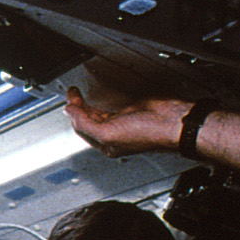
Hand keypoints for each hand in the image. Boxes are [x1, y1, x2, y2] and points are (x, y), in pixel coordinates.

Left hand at [64, 87, 191, 158]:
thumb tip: (70, 112)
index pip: (82, 129)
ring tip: (77, 94)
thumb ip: (86, 123)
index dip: (74, 115)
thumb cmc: (146, 134)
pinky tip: (94, 97)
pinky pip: (109, 106)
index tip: (69, 102)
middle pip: (88, 120)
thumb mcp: (108, 133)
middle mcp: (113, 135)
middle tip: (72, 94)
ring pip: (97, 113)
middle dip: (78, 108)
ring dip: (86, 104)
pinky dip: (99, 101)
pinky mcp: (130, 111)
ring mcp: (122, 122)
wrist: (170, 122)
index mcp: (107, 145)